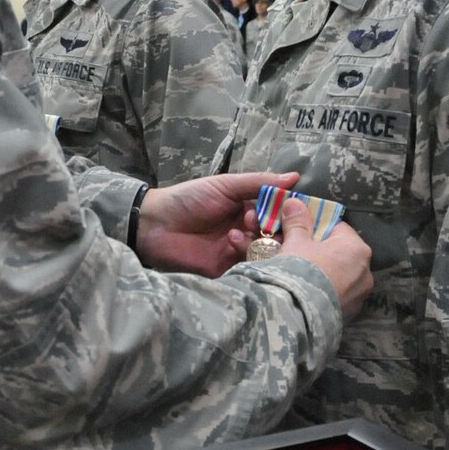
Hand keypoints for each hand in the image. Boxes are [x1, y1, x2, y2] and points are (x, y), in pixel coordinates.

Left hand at [134, 170, 301, 276]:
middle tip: (255, 222)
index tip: (285, 208)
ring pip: (265, 254)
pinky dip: (246, 258)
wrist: (153, 225)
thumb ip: (258, 183)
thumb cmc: (188, 199)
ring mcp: (238, 253)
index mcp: (249, 210)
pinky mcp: (228, 272)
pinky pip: (249, 270)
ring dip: (257, 242)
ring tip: (238, 232)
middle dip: (272, 230)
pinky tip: (233, 244)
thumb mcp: (224, 186)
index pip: (279, 214)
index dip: (285, 212)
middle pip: (277, 237)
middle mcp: (249, 233)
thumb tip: (295, 177)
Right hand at [275, 197, 371, 319]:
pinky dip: (325, 292)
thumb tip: (294, 202)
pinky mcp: (350, 314)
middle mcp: (366, 271)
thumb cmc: (301, 270)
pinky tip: (308, 293)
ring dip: (324, 273)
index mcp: (357, 248)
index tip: (301, 232)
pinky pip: (337, 295)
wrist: (298, 314)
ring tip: (301, 276)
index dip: (317, 228)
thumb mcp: (295, 243)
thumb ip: (297, 222)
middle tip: (298, 254)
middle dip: (320, 252)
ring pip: (340, 276)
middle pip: (340, 253)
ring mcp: (360, 296)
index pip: (338, 228)